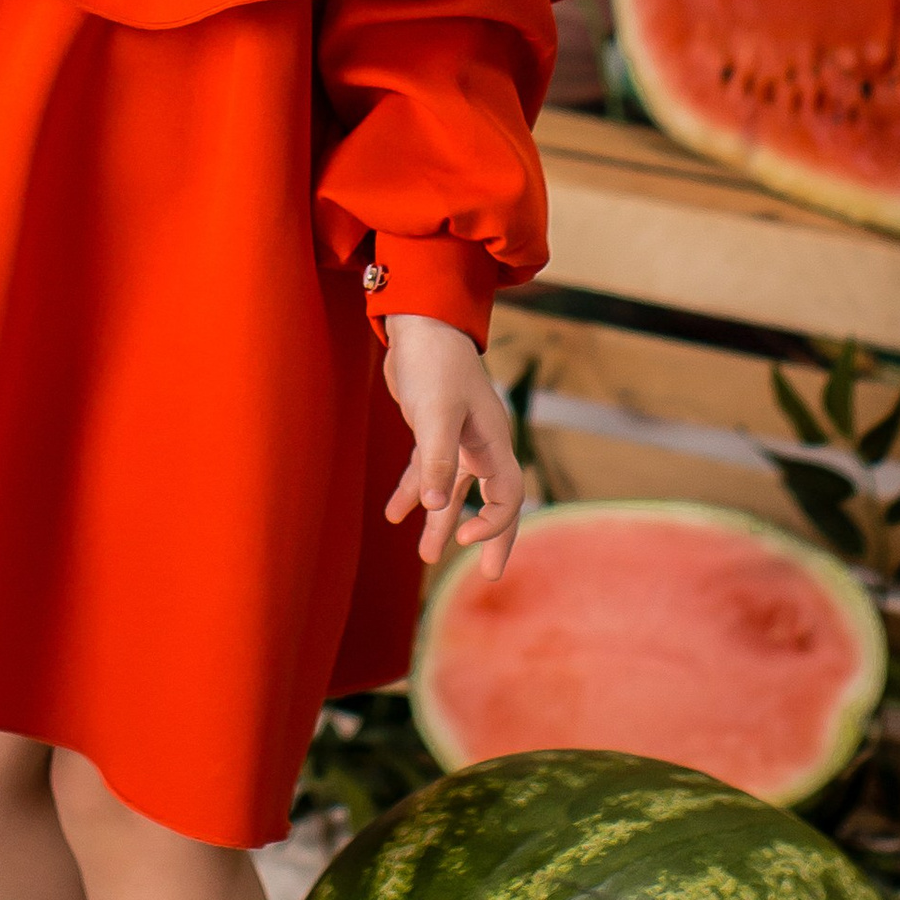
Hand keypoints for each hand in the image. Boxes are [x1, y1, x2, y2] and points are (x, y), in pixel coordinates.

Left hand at [381, 313, 526, 580]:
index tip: (462, 539)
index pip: (506, 496)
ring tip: (427, 557)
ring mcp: (458, 437)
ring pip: (454, 490)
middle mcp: (481, 443)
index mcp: (493, 441)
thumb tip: (438, 508)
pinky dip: (413, 492)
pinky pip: (427, 471)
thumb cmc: (434, 364)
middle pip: (493, 500)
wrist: (420, 323)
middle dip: (489, 537)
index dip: (491, 524)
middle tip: (489, 576)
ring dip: (441, 522)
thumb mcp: (435, 414)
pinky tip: (394, 515)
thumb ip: (436, 461)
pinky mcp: (432, 429)